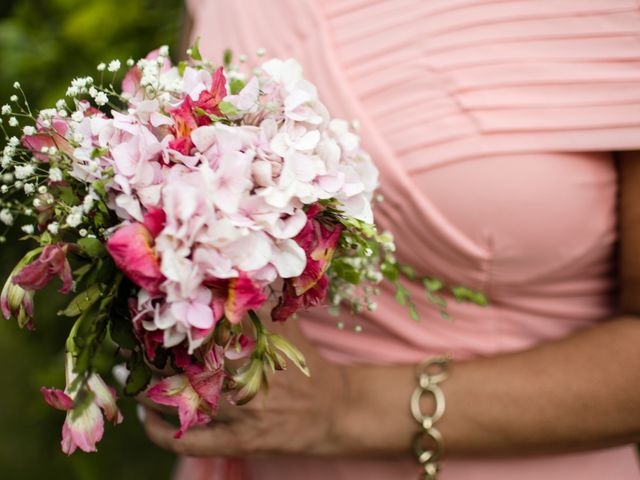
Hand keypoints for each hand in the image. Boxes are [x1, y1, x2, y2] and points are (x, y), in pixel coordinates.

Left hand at [140, 319, 350, 456]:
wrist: (335, 410)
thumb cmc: (304, 364)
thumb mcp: (287, 327)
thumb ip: (259, 301)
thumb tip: (224, 271)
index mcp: (260, 341)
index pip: (205, 325)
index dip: (170, 319)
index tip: (145, 309)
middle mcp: (250, 374)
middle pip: (185, 361)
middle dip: (150, 353)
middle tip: (127, 342)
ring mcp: (244, 411)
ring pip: (182, 401)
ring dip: (148, 389)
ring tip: (128, 373)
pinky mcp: (241, 442)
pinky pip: (190, 441)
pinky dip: (161, 430)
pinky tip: (147, 416)